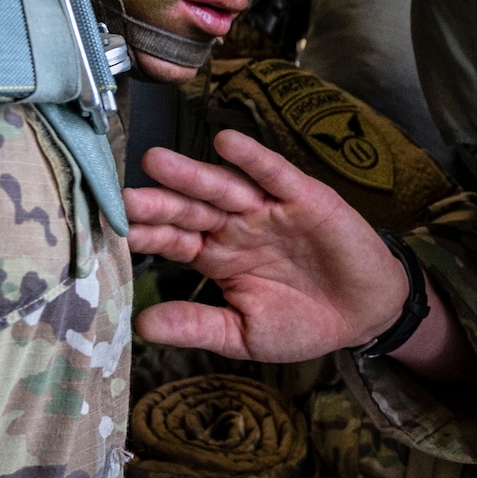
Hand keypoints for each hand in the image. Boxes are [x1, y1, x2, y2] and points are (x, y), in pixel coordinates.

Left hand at [126, 129, 411, 361]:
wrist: (364, 314)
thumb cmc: (304, 322)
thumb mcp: (244, 334)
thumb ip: (199, 325)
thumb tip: (142, 326)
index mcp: (219, 259)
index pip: (175, 241)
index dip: (148, 235)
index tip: (112, 230)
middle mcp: (238, 228)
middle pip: (192, 209)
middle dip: (160, 202)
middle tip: (124, 196)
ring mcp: (270, 209)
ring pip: (225, 188)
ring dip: (193, 174)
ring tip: (158, 162)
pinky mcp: (304, 198)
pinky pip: (275, 174)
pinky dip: (253, 158)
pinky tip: (227, 143)